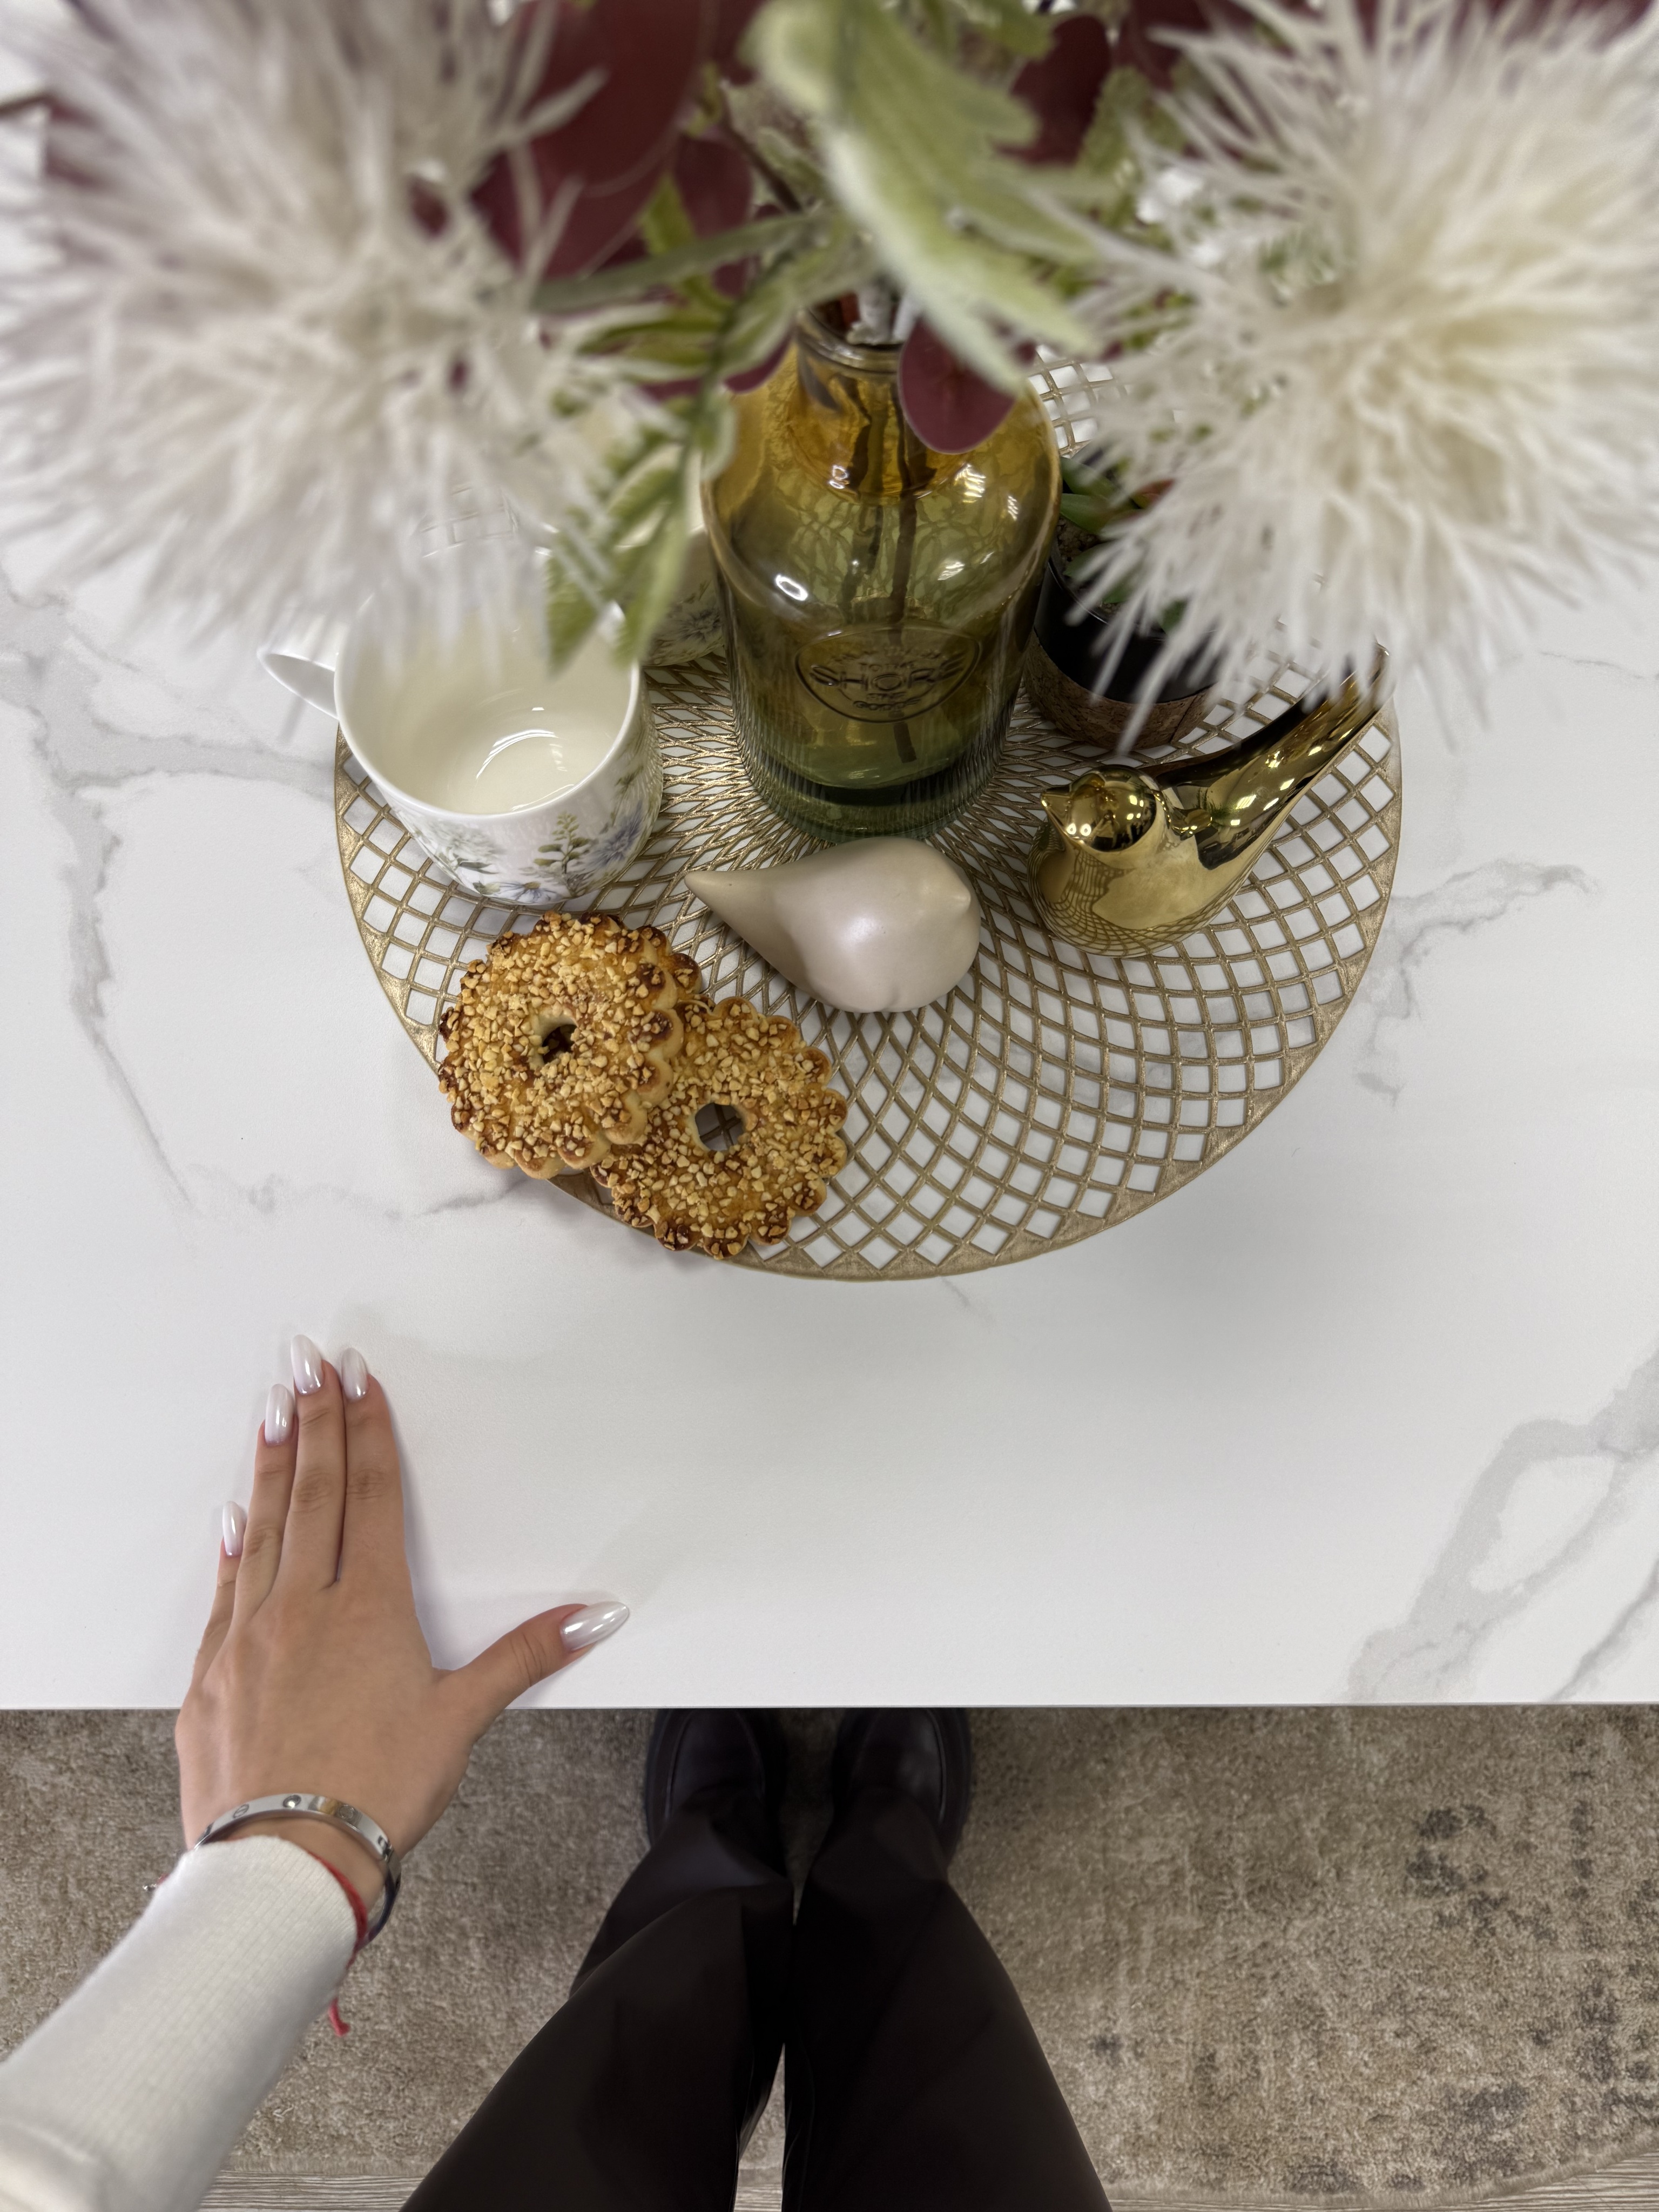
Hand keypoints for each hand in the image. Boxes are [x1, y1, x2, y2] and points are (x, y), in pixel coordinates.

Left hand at [176, 1337, 627, 1911]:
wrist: (283, 1865)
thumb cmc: (378, 1792)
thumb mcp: (461, 1720)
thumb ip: (524, 1657)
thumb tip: (595, 1615)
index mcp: (367, 1606)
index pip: (372, 1495)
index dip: (369, 1430)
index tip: (359, 1377)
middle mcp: (302, 1606)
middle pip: (314, 1493)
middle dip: (316, 1421)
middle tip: (306, 1359)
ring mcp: (248, 1637)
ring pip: (261, 1529)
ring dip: (271, 1465)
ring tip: (273, 1409)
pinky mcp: (210, 1677)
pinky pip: (222, 1590)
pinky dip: (230, 1545)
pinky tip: (232, 1516)